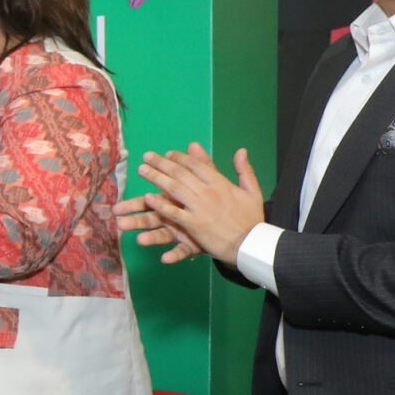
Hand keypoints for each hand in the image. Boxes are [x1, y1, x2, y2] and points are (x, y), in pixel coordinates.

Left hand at [131, 143, 264, 265]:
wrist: (251, 244)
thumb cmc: (252, 218)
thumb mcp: (252, 191)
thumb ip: (244, 170)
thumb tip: (241, 150)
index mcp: (221, 183)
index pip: (196, 165)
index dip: (180, 157)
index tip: (168, 153)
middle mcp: (208, 192)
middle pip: (180, 173)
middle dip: (162, 163)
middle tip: (147, 156)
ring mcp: (199, 208)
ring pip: (174, 189)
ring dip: (156, 177)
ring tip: (142, 170)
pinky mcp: (193, 225)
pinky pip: (173, 212)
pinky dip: (161, 204)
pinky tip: (148, 197)